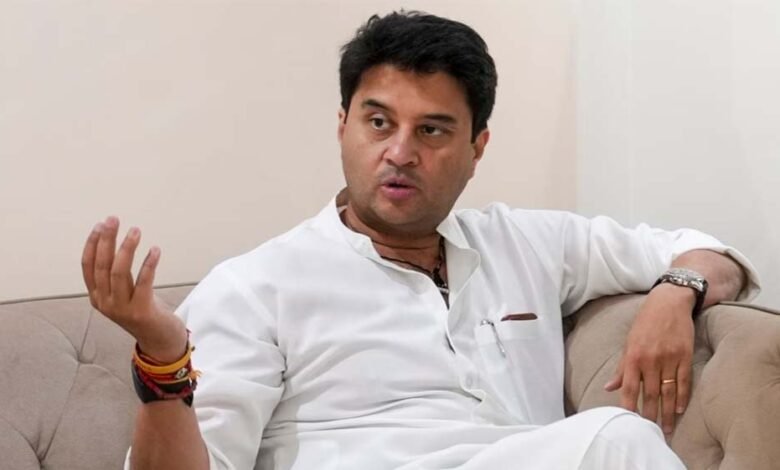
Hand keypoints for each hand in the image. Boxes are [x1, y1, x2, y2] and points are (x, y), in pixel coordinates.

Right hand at [81, 216, 187, 362]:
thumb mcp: (123, 293)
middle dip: (106, 240)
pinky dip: (148, 263)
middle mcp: (105, 302)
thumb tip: (115, 242)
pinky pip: (143, 282)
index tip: (100, 225)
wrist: (159, 340)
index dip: (92, 244)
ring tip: (136, 230)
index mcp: (96, 297)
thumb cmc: (142, 310)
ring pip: (119, 272)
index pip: (87, 266)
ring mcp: (121, 308)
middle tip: (114, 220)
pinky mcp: (141, 310)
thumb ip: (117, 274)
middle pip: (102, 265)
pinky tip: (155, 250)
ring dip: (127, 248)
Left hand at [604, 284, 695, 433]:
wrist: (668, 303)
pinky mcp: (685, 356)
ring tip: (666, 428)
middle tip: (650, 432)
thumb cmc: (645, 323)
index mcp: (633, 356)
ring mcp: (669, 358)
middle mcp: (650, 359)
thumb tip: (608, 387)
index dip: (629, 406)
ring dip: (667, 412)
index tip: (629, 422)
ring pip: (668, 392)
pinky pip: (684, 381)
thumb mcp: (628, 343)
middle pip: (650, 394)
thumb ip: (621, 368)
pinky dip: (682, 397)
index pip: (629, 388)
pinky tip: (679, 410)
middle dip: (650, 415)